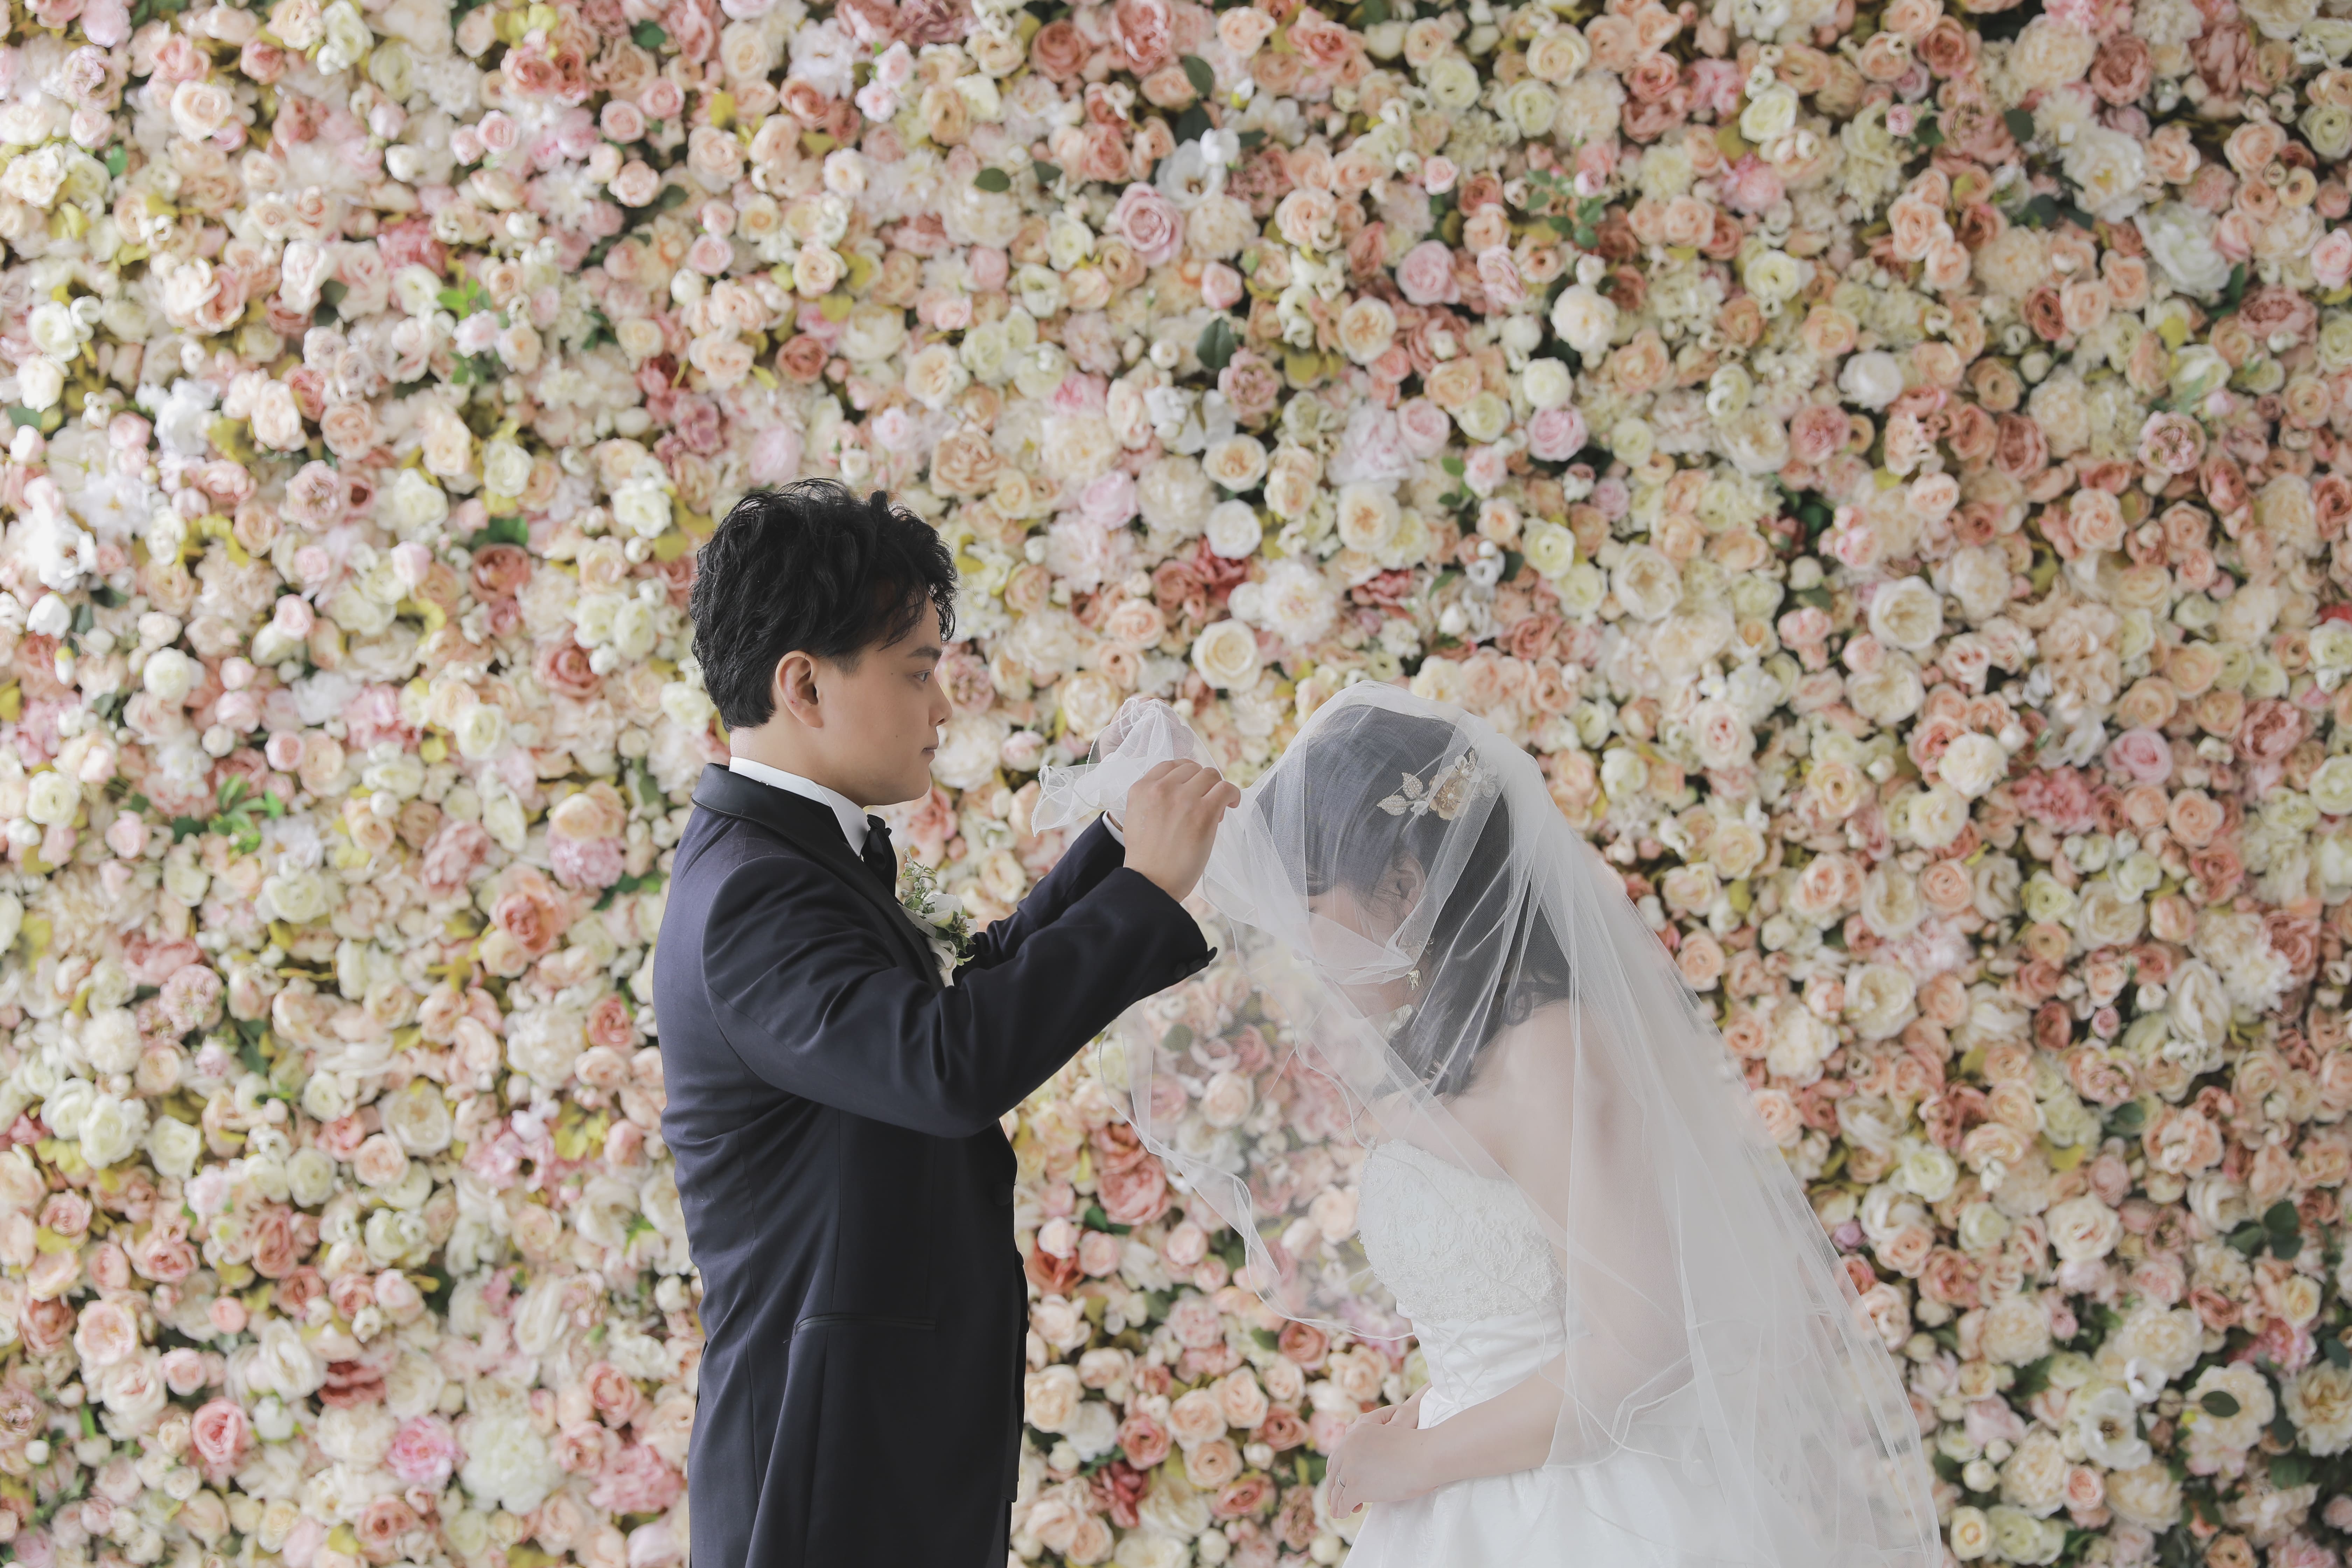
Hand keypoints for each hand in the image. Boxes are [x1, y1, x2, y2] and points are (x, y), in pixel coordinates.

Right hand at [1121, 759, 1239, 901]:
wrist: (1150, 883)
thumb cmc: (1147, 859)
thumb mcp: (1138, 818)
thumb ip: (1153, 799)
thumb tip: (1182, 789)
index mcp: (1141, 789)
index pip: (1171, 765)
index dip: (1186, 775)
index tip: (1192, 789)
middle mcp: (1160, 788)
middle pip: (1192, 768)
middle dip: (1201, 784)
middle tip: (1203, 804)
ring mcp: (1183, 798)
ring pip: (1210, 775)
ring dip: (1216, 788)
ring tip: (1216, 808)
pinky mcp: (1203, 812)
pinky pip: (1225, 789)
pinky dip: (1232, 794)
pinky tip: (1231, 805)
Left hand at [1325, 1388, 1429, 1518]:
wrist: (1426, 1454)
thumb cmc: (1415, 1448)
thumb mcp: (1385, 1438)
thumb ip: (1372, 1448)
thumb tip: (1368, 1466)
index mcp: (1355, 1432)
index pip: (1337, 1456)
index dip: (1336, 1472)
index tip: (1338, 1482)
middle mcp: (1348, 1447)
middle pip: (1334, 1472)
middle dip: (1333, 1488)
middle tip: (1335, 1499)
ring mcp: (1350, 1468)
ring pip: (1337, 1489)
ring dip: (1336, 1502)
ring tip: (1338, 1511)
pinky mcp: (1356, 1486)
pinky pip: (1344, 1502)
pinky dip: (1342, 1510)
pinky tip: (1344, 1514)